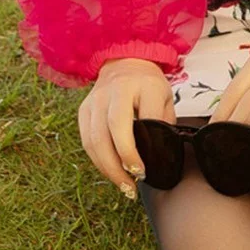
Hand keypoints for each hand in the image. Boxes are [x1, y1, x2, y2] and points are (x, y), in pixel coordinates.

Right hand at [79, 57, 175, 197]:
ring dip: (107, 168)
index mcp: (145, 85)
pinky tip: (110, 173)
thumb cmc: (149, 87)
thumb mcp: (165, 99)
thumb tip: (161, 159)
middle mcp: (117, 90)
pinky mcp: (84, 109)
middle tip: (131, 186)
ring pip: (95, 139)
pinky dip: (97, 161)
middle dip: (121, 163)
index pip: (144, 119)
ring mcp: (97, 99)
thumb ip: (164, 124)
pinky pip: (86, 140)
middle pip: (113, 131)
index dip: (140, 149)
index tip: (144, 172)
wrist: (125, 63)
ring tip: (122, 186)